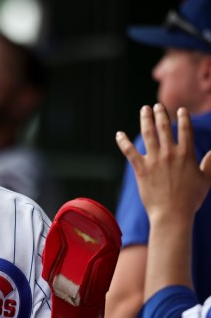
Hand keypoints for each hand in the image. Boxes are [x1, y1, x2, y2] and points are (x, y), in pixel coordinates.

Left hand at [116, 104, 210, 220]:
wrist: (172, 214)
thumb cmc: (191, 199)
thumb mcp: (206, 180)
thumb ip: (210, 164)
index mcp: (187, 155)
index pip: (185, 130)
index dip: (183, 118)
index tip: (180, 110)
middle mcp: (170, 154)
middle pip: (164, 127)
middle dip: (160, 113)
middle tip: (157, 106)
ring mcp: (154, 160)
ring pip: (148, 134)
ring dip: (145, 119)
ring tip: (144, 110)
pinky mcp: (141, 168)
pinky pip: (129, 151)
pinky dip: (123, 141)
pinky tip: (118, 134)